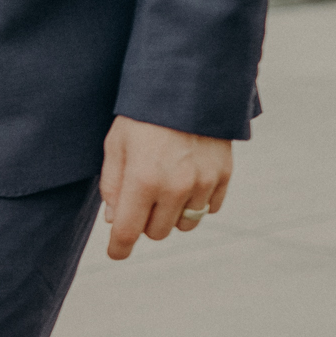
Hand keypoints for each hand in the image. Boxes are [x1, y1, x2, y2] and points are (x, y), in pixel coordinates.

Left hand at [99, 117, 231, 259]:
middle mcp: (175, 187)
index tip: (116, 253)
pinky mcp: (223, 175)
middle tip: (140, 201)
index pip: (127, 233)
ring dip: (172, 215)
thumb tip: (115, 221)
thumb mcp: (115, 146)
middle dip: (145, 223)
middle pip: (156, 233)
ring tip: (165, 190)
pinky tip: (187, 184)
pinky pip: (210, 208)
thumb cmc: (143, 115)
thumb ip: (112, 186)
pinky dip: (197, 203)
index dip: (119, 248)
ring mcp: (203, 182)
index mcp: (142, 181)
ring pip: (185, 224)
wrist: (189, 84)